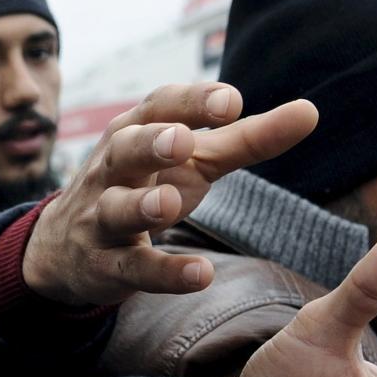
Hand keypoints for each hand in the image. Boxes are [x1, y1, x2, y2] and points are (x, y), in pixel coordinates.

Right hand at [21, 82, 317, 305]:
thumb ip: (247, 139)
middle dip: (151, 144)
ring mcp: (102, 218)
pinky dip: (164, 273)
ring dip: (142, 205)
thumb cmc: (145, 188)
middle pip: (126, 149)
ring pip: (116, 208)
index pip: (160, 107)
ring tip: (170, 203)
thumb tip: (309, 112)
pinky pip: (133, 268)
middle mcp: (112, 169)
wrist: (67, 248)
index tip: (231, 101)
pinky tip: (198, 274)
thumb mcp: (193, 162)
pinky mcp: (105, 265)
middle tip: (181, 142)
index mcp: (135, 132)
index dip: (191, 103)